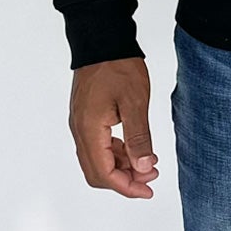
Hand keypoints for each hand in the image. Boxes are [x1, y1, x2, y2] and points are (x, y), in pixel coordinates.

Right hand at [69, 56, 159, 198]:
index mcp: (89, 130)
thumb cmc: (118, 66)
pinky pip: (98, 146)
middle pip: (97, 172)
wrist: (102, 40)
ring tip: (147, 163)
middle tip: (150, 178)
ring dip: (121, 167)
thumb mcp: (135, 103)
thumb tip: (143, 168)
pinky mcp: (86, 117)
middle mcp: (80, 131)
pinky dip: (116, 154)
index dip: (126, 187)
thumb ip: (138, 138)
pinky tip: (135, 149)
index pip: (104, 173)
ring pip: (97, 160)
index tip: (148, 190)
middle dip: (124, 180)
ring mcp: (81, 124)